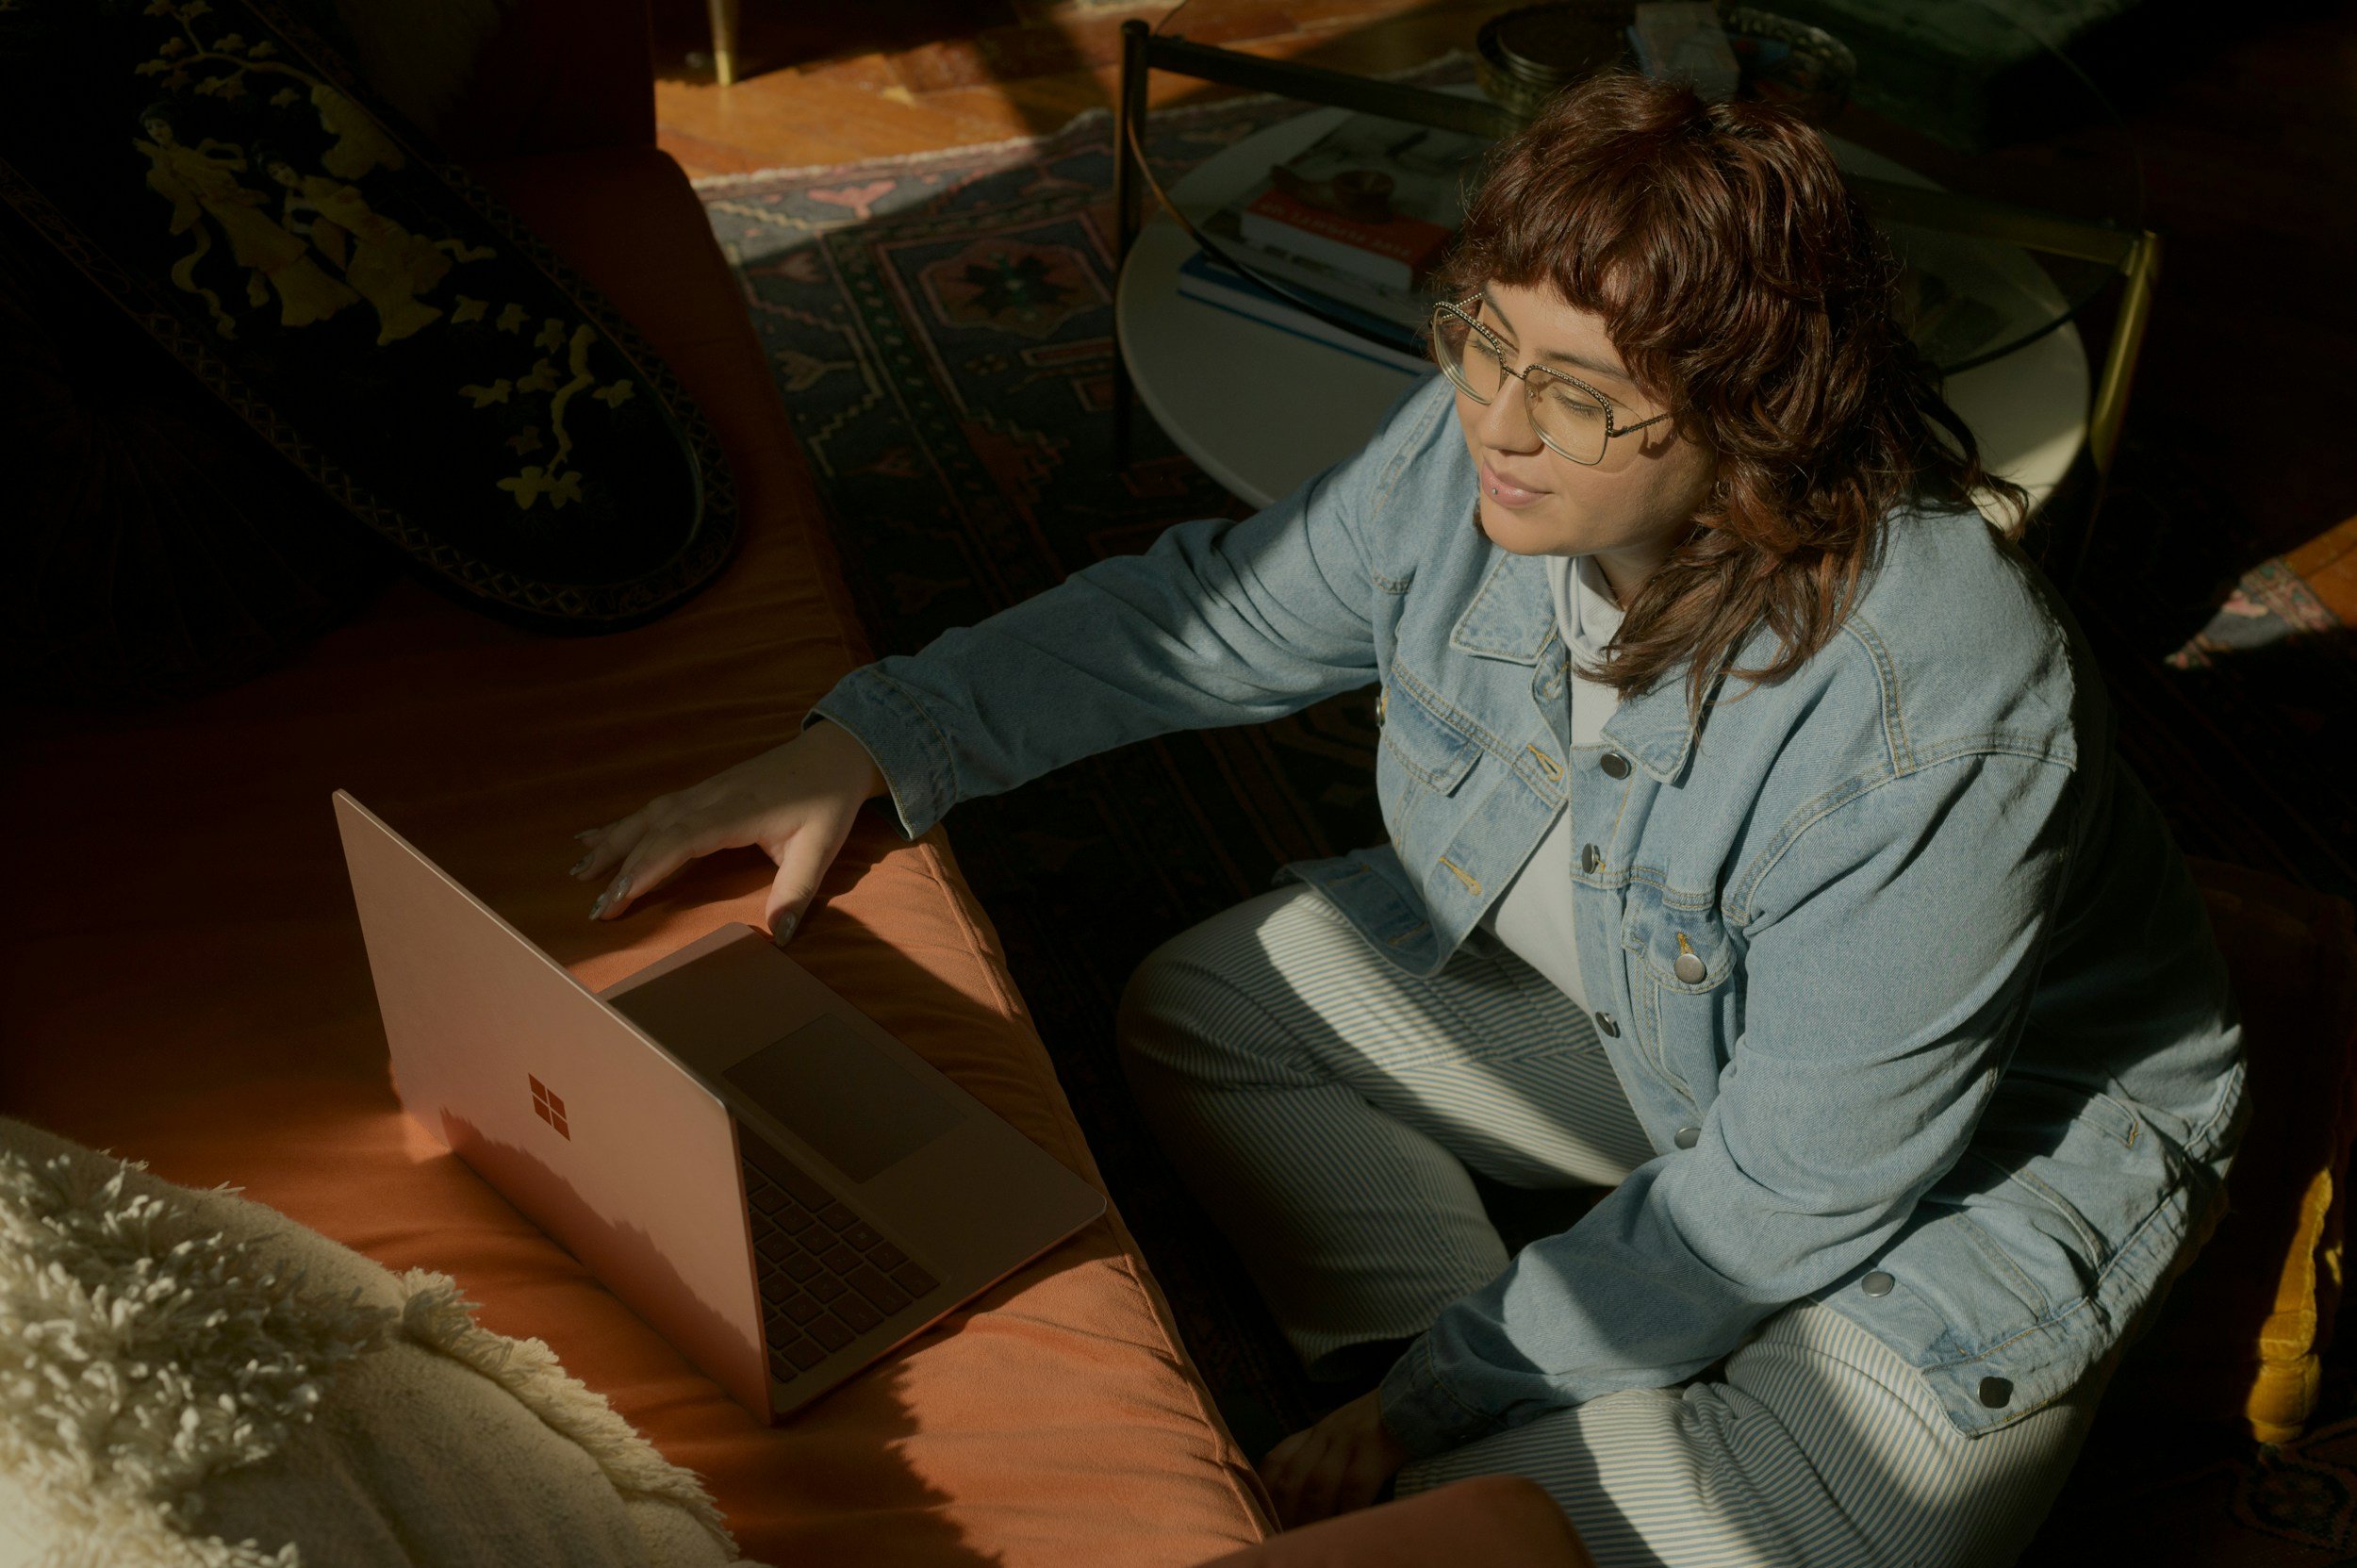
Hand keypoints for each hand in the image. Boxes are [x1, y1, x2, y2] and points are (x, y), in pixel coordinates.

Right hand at [568, 720, 886, 943]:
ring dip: (612, 844)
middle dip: (619, 867)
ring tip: (578, 872)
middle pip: (654, 830)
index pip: (680, 841)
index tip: (619, 897)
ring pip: (647, 817)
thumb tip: (781, 937)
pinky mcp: (703, 791)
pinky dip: (623, 824)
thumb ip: (798, 891)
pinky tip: (595, 835)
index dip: (647, 868)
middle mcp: (711, 798)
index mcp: (736, 812)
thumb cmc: (828, 801)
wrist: (833, 753)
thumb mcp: (821, 848)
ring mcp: (704, 791)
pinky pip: (655, 808)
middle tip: (594, 906)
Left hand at [1257, 1388, 1410, 1530]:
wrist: (1420, 1391)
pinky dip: (1348, 1512)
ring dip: (1310, 1520)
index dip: (1265, 1496)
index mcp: (1315, 1433)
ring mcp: (1349, 1440)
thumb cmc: (1382, 1424)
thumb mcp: (1343, 1434)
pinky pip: (1355, 1486)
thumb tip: (1304, 1502)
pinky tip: (1347, 1529)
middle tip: (1286, 1542)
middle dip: (1285, 1516)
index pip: (1275, 1463)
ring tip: (1311, 1543)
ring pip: (1317, 1486)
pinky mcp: (1375, 1448)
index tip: (1267, 1521)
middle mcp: (1325, 1435)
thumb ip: (1322, 1457)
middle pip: (1291, 1480)